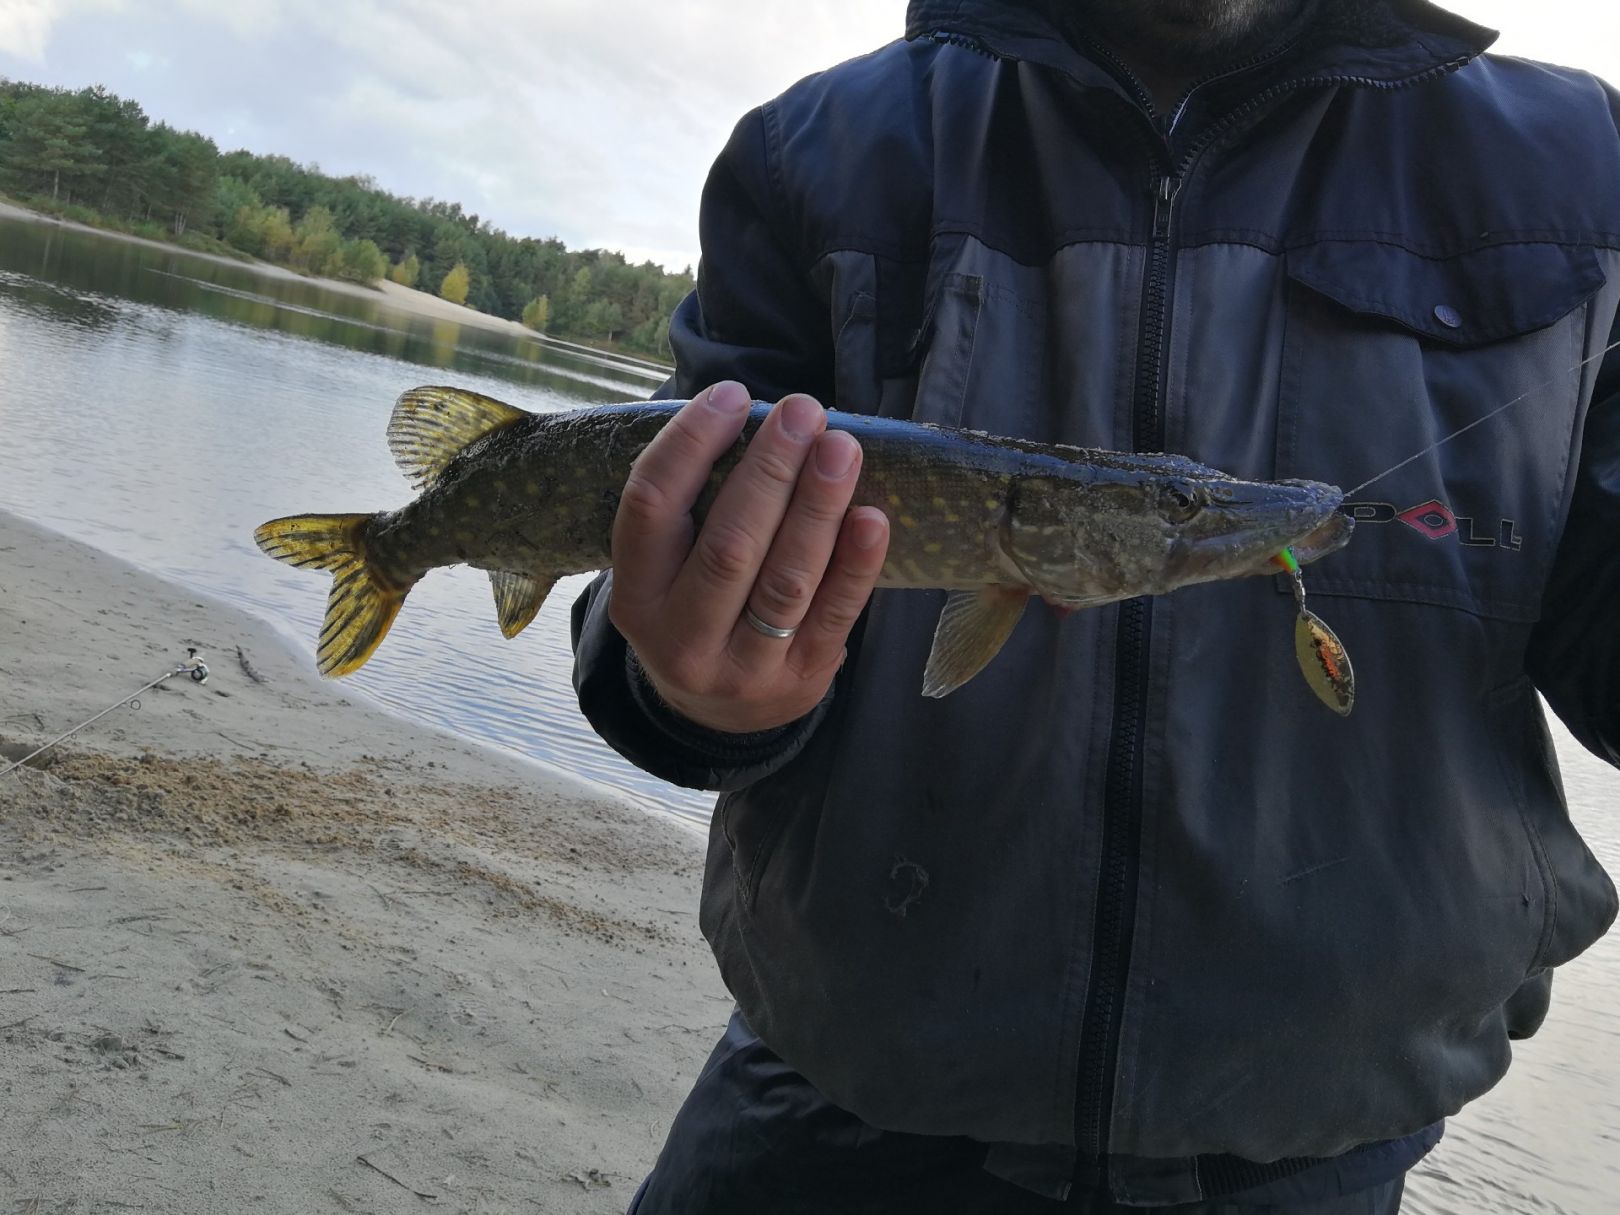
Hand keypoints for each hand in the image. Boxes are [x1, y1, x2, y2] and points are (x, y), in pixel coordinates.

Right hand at [608, 381, 890, 733]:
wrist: (717, 716)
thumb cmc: (695, 608)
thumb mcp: (666, 571)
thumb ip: (695, 506)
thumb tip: (755, 417)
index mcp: (636, 595)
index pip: (652, 508)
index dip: (690, 446)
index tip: (732, 396)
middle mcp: (680, 637)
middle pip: (728, 545)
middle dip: (770, 471)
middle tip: (803, 413)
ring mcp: (743, 665)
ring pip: (784, 581)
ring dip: (817, 508)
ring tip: (841, 449)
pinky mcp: (801, 678)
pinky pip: (834, 615)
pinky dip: (855, 564)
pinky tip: (872, 518)